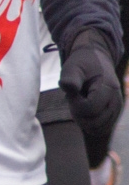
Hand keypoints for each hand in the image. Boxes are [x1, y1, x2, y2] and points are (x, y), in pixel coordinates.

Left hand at [61, 30, 123, 166]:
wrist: (95, 57)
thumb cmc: (81, 62)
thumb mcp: (73, 65)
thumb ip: (71, 76)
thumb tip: (68, 86)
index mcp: (107, 88)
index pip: (91, 108)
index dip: (78, 106)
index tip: (73, 94)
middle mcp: (115, 99)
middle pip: (95, 122)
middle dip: (81, 115)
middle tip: (74, 100)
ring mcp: (114, 107)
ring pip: (98, 127)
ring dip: (85, 120)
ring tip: (78, 103)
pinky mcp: (111, 112)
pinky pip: (100, 126)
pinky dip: (90, 122)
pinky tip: (83, 111)